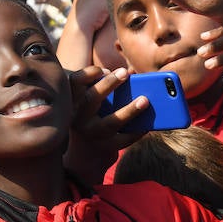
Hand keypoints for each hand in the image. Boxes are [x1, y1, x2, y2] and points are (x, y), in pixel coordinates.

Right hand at [61, 66, 145, 184]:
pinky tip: (148, 123)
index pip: (74, 82)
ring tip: (145, 100)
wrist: (87, 151)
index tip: (105, 69)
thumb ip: (105, 87)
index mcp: (75, 102)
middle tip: (125, 72)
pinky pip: (124, 139)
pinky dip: (137, 131)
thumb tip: (132, 74)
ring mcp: (92, 134)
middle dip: (108, 84)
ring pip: (111, 122)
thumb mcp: (93, 102)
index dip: (88, 74)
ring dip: (129, 111)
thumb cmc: (95, 116)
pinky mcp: (106, 147)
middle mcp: (80, 117)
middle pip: (91, 99)